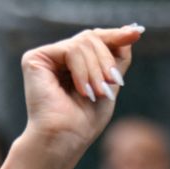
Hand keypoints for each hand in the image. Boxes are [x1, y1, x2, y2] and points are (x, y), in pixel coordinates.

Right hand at [20, 26, 142, 159]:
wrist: (64, 138)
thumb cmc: (83, 120)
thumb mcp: (109, 82)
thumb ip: (117, 57)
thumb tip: (132, 30)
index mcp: (70, 64)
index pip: (95, 39)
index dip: (115, 36)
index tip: (136, 33)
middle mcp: (55, 59)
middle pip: (91, 37)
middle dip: (106, 60)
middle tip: (110, 84)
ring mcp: (44, 58)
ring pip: (83, 43)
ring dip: (96, 69)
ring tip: (96, 92)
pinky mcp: (34, 59)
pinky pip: (72, 49)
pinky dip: (83, 70)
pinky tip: (81, 89)